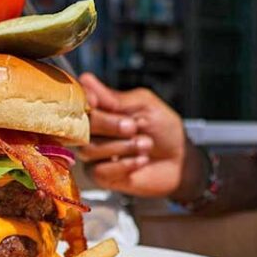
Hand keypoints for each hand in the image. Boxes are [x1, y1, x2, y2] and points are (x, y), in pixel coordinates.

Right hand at [78, 73, 203, 199]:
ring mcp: (93, 154)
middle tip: (133, 127)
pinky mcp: (100, 176)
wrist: (179, 160)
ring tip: (144, 145)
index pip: (77, 101)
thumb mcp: (144, 106)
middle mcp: (92, 130)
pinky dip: (123, 165)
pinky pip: (98, 171)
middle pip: (79, 126)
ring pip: (89, 149)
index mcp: (101, 108)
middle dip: (108, 125)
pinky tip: (140, 161)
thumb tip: (86, 80)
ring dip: (121, 147)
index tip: (95, 101)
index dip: (82, 101)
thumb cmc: (163, 130)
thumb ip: (114, 98)